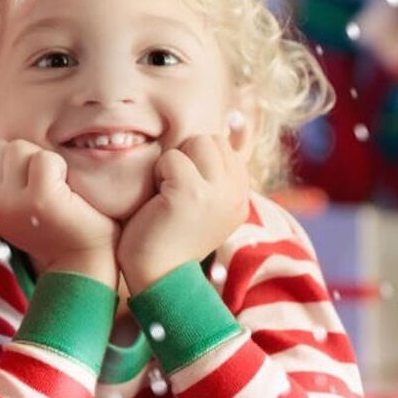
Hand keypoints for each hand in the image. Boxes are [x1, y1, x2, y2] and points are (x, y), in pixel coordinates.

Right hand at [0, 139, 117, 281]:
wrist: (83, 263)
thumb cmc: (58, 228)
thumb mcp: (20, 206)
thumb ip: (6, 182)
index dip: (21, 160)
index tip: (36, 184)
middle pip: (8, 146)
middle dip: (31, 158)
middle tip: (49, 186)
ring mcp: (14, 202)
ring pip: (22, 148)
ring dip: (45, 162)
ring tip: (57, 189)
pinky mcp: (40, 199)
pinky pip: (45, 158)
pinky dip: (61, 167)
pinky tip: (67, 192)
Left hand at [116, 132, 251, 293]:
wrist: (156, 277)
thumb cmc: (170, 235)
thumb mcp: (204, 200)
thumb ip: (218, 169)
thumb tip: (238, 119)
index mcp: (241, 195)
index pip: (223, 146)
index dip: (195, 160)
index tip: (184, 191)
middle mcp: (237, 193)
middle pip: (210, 139)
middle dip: (185, 157)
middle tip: (173, 192)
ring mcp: (218, 192)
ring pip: (195, 142)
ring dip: (172, 164)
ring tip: (167, 195)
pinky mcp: (192, 192)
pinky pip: (171, 157)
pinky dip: (157, 174)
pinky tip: (158, 201)